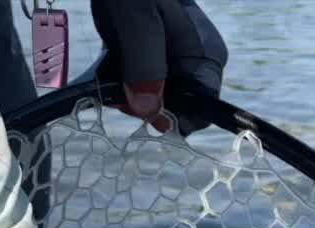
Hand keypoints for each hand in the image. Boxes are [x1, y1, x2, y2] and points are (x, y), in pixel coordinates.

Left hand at [90, 0, 227, 134]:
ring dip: (128, 96)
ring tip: (110, 72)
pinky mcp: (150, 61)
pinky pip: (139, 87)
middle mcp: (193, 65)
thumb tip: (150, 111)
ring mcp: (171, 64)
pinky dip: (121, 86)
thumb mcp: (139, 22)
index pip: (203, 110)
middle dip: (144, 105)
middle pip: (175, 109)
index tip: (142, 107)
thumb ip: (144, 65)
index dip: (174, 118)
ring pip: (153, 101)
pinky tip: (109, 70)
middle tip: (117, 85)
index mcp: (205, 56)